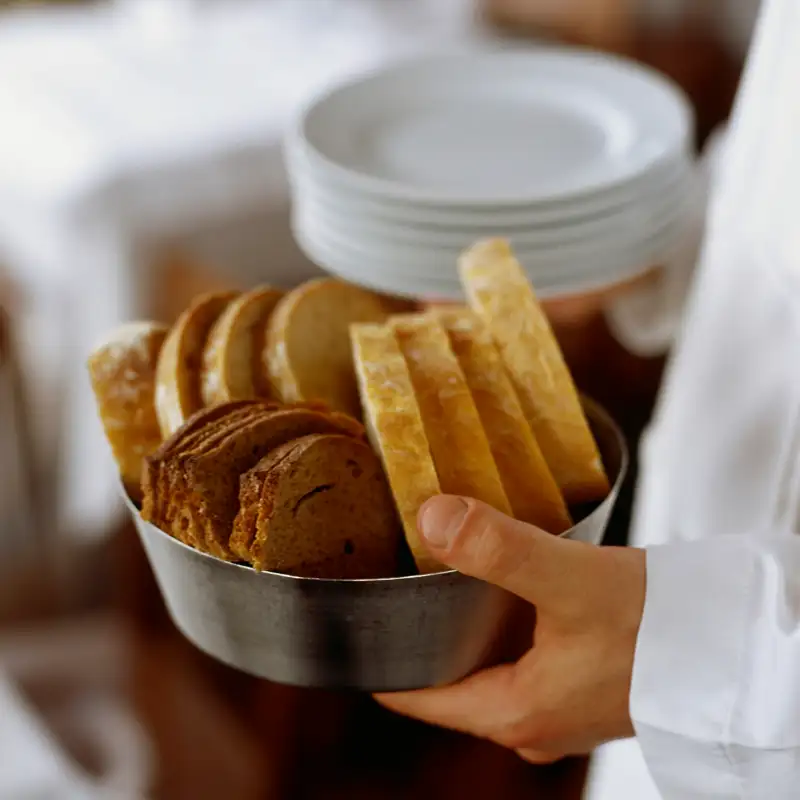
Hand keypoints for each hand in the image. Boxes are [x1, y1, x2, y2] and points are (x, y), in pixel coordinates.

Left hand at [375, 496, 645, 763]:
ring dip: (463, 628)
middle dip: (421, 635)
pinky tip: (501, 587)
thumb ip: (499, 549)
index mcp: (515, 712)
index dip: (380, 660)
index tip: (352, 619)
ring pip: (486, 668)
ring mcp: (559, 707)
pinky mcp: (582, 685)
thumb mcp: (570, 580)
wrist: (736, 645)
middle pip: (449, 681)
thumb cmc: (661, 625)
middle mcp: (533, 720)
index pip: (418, 697)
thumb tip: (431, 518)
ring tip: (437, 575)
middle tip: (392, 580)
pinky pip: (520, 659)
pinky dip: (501, 626)